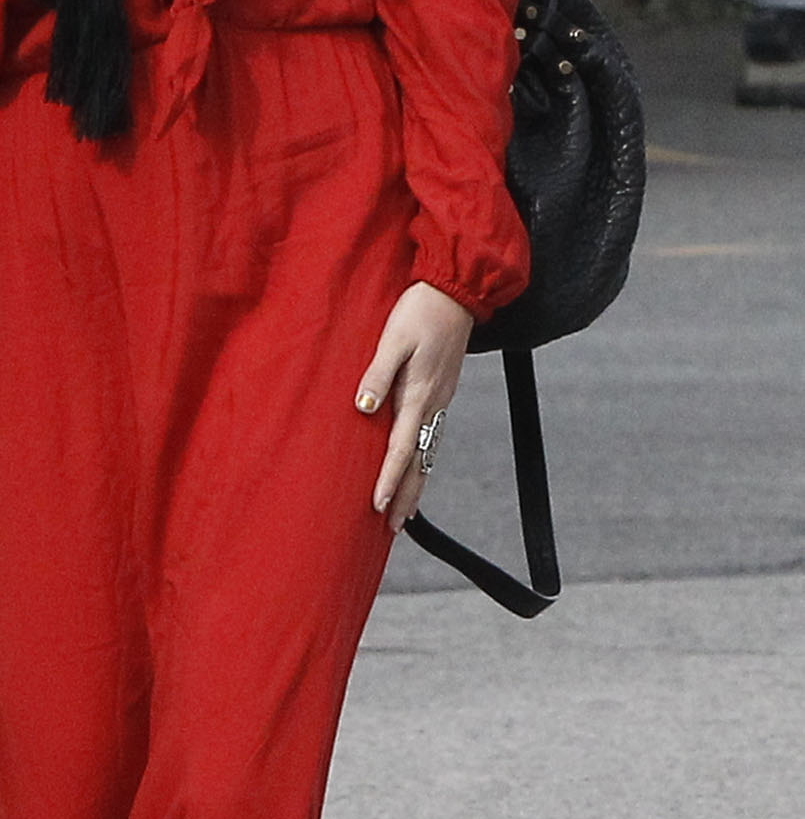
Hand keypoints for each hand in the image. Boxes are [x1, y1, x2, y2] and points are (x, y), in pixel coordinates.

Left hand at [356, 279, 474, 531]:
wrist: (456, 291)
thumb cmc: (419, 312)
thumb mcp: (392, 338)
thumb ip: (376, 375)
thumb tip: (362, 409)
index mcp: (418, 395)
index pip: (401, 448)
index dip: (389, 480)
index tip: (377, 507)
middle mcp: (434, 404)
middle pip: (420, 461)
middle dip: (407, 495)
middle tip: (392, 526)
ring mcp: (441, 400)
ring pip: (429, 451)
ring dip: (416, 482)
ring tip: (404, 510)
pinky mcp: (442, 392)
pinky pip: (433, 435)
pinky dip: (424, 459)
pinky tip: (417, 467)